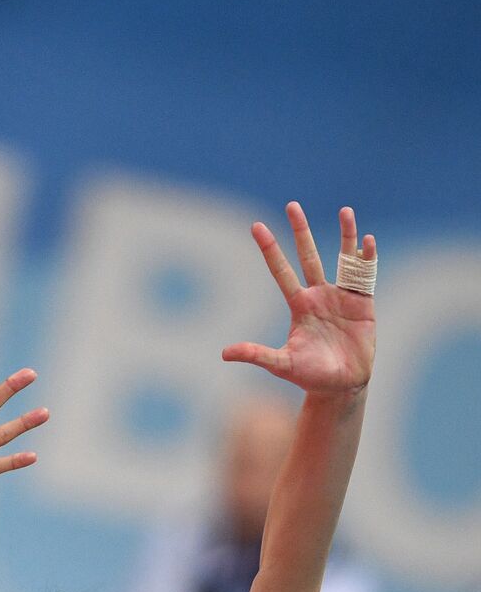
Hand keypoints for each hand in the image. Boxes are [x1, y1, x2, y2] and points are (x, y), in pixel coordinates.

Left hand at [223, 203, 375, 394]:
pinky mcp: (364, 303)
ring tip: (345, 210)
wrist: (342, 385)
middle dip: (301, 231)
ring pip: (342, 259)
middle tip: (292, 205)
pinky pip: (366, 276)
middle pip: (308, 256)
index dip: (270, 249)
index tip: (256, 226)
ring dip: (345, 236)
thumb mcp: (281, 364)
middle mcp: (318, 295)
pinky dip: (367, 258)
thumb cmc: (309, 375)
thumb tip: (223, 354)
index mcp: (298, 305)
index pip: (281, 271)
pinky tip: (366, 240)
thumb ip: (257, 355)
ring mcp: (342, 297)